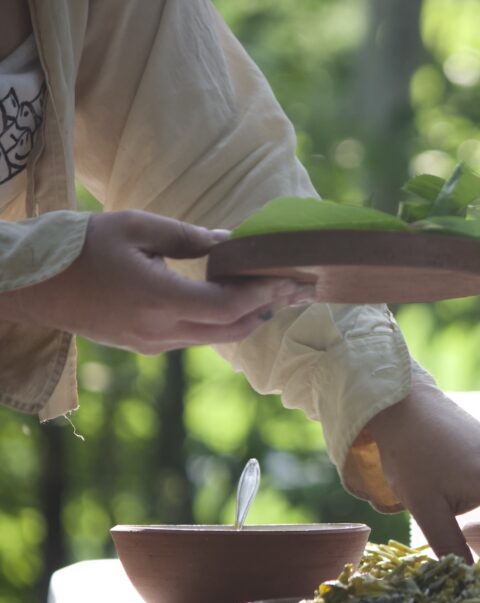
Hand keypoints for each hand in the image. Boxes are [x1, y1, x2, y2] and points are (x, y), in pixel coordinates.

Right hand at [0, 210, 311, 352]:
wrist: (31, 285)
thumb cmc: (78, 246)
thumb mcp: (135, 226)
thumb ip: (188, 237)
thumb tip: (229, 242)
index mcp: (160, 299)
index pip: (230, 305)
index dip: (266, 294)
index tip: (292, 279)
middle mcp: (161, 330)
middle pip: (232, 329)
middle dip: (268, 309)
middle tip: (296, 289)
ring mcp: (153, 343)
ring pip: (216, 337)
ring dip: (247, 318)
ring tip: (273, 294)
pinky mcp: (145, 346)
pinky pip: (195, 337)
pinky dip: (221, 321)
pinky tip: (233, 301)